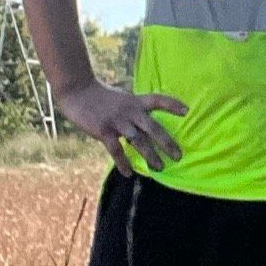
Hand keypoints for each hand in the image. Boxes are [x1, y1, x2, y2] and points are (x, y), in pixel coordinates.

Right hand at [57, 80, 188, 176]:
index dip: (173, 105)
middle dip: (167, 143)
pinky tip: (129, 173)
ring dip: (150, 156)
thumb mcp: (122, 98)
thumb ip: (133, 110)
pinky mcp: (104, 131)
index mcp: (135, 101)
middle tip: (179, 156)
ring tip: (159, 168)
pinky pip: (116, 150)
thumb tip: (144, 125)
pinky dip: (123, 163)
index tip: (187, 111)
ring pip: (139, 141)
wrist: (78, 92)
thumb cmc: (100, 96)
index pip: (158, 100)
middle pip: (154, 127)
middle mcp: (130, 111)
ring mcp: (118, 121)